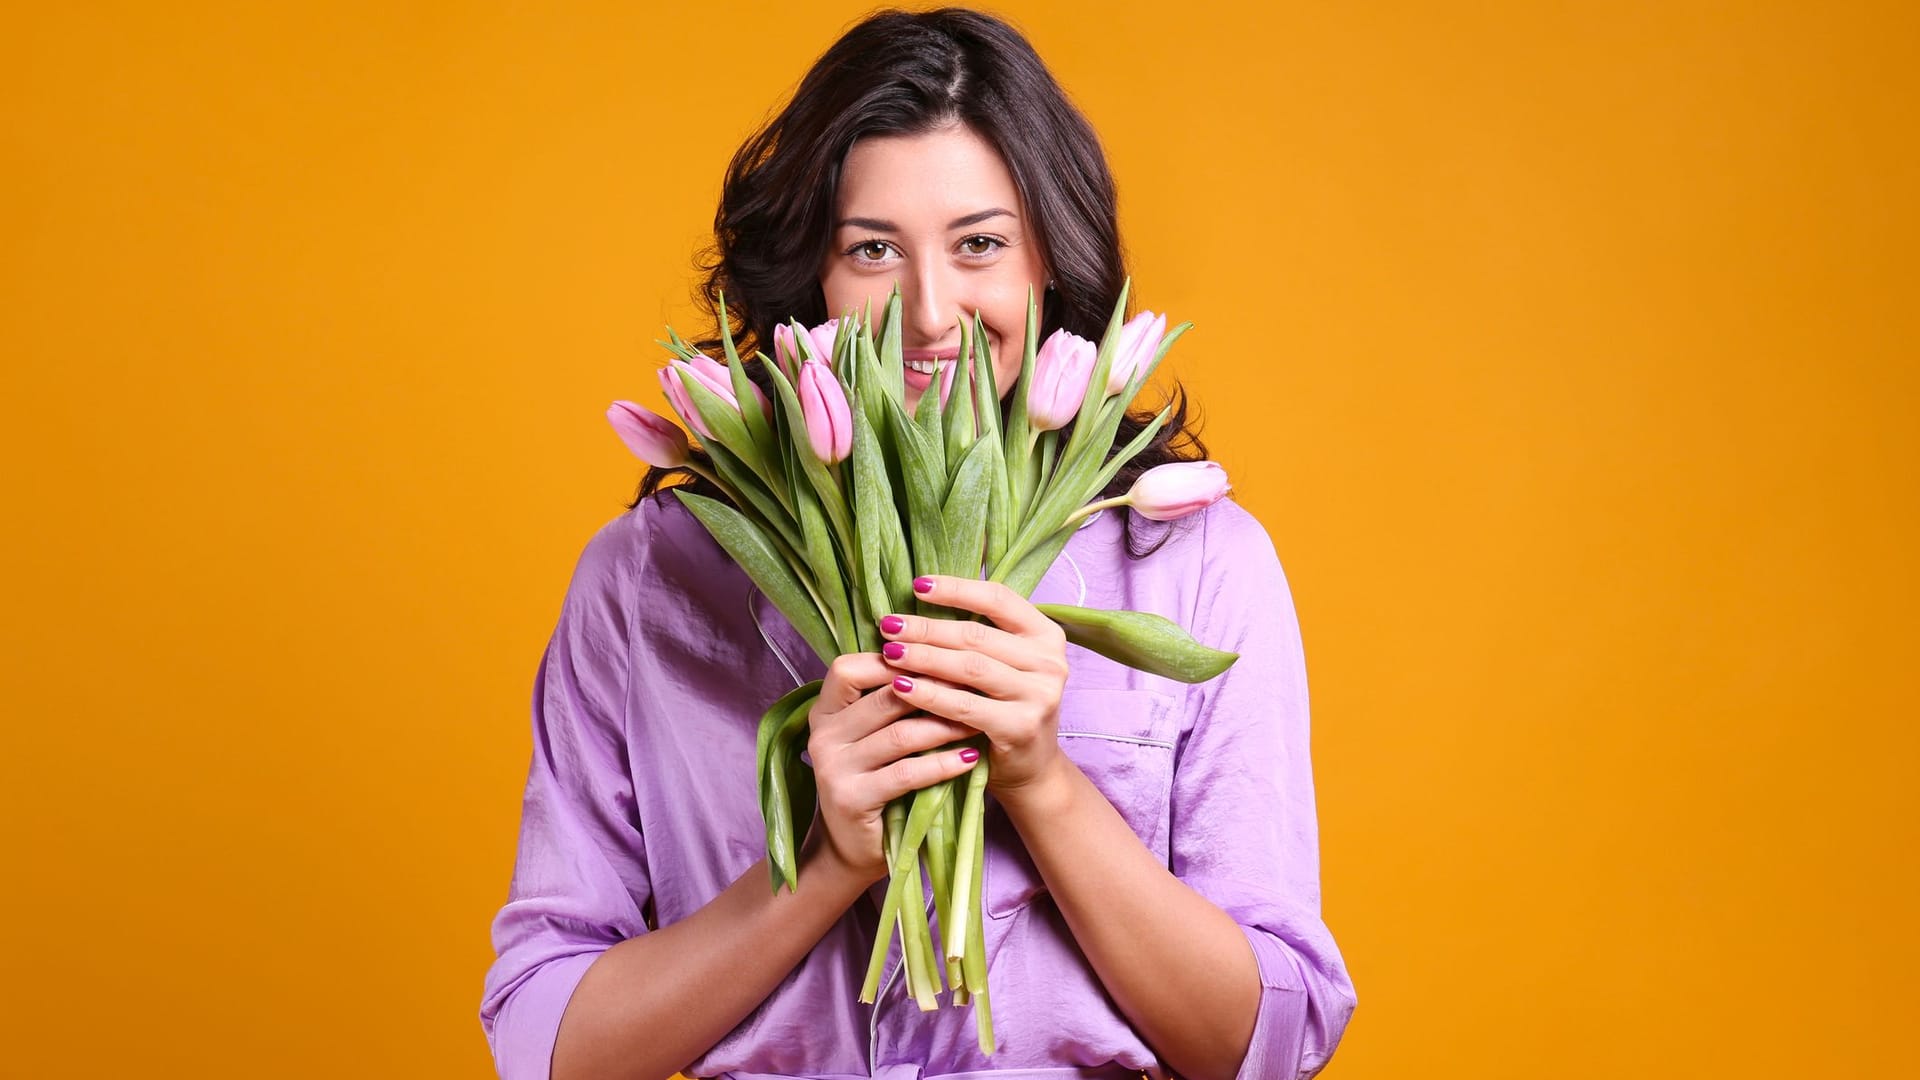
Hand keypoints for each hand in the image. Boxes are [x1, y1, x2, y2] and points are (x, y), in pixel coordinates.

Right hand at [803, 651, 980, 884]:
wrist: (851, 850)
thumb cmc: (873, 783)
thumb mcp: (872, 739)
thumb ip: (889, 705)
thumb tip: (940, 659)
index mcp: (824, 712)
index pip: (849, 669)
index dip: (893, 660)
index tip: (938, 660)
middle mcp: (823, 736)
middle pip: (883, 698)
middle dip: (934, 690)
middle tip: (974, 686)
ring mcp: (833, 768)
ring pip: (900, 734)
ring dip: (945, 726)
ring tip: (978, 722)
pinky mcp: (852, 799)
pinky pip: (906, 773)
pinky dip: (942, 764)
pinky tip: (969, 759)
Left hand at [877, 575, 1070, 795]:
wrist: (1031, 768)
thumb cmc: (1006, 707)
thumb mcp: (1004, 664)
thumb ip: (978, 635)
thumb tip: (922, 597)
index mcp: (1046, 635)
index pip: (998, 598)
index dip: (957, 589)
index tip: (917, 586)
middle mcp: (1050, 662)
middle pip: (977, 635)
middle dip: (927, 628)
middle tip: (889, 625)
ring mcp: (1039, 695)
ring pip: (969, 667)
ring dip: (924, 658)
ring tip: (890, 653)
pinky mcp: (1021, 727)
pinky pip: (964, 706)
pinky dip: (929, 695)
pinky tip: (901, 687)